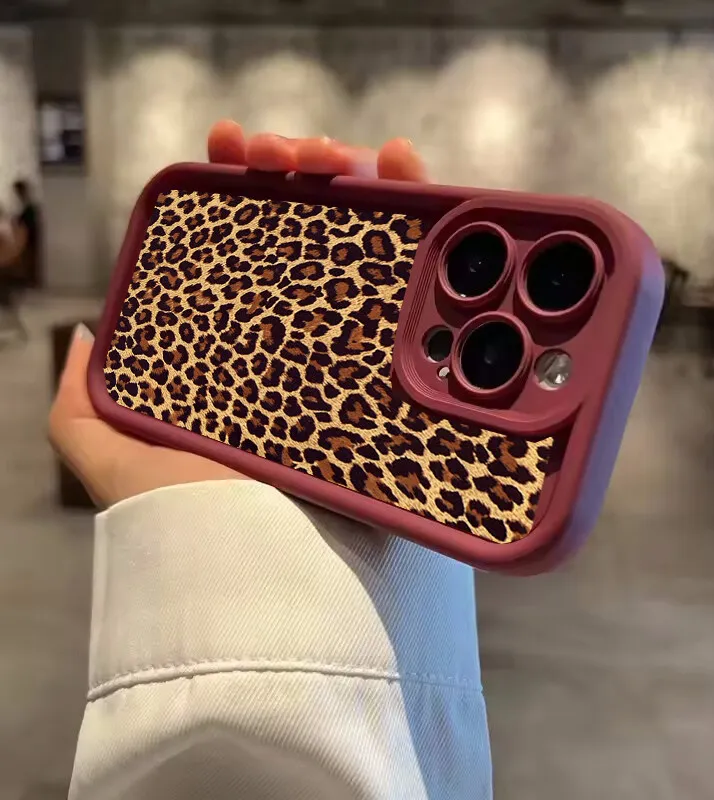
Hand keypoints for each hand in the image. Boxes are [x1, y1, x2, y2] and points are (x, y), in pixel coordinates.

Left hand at [49, 121, 428, 508]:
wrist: (273, 566)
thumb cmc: (191, 511)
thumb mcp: (116, 456)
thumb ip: (81, 406)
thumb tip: (78, 336)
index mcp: (249, 347)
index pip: (249, 247)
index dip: (237, 189)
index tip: (226, 151)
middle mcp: (310, 341)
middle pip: (314, 231)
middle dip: (299, 170)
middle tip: (288, 154)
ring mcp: (366, 346)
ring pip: (372, 239)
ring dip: (356, 176)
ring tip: (341, 154)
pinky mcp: (415, 361)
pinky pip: (425, 275)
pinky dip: (422, 213)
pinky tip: (402, 169)